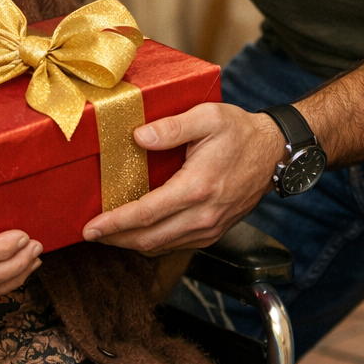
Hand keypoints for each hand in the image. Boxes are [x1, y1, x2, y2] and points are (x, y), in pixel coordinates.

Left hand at [82, 103, 284, 253]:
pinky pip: (176, 244)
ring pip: (162, 247)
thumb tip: (139, 137)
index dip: (115, 223)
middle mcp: (203, 215)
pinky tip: (139, 230)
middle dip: (115, 239)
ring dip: (131, 243)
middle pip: (149, 239)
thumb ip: (171, 127)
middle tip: (89, 233)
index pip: (146, 214)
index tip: (90, 227)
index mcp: (197, 187)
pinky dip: (152, 242)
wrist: (274, 152)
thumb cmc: (240, 131)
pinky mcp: (213, 231)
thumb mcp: (207, 117)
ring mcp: (210, 227)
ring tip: (108, 233)